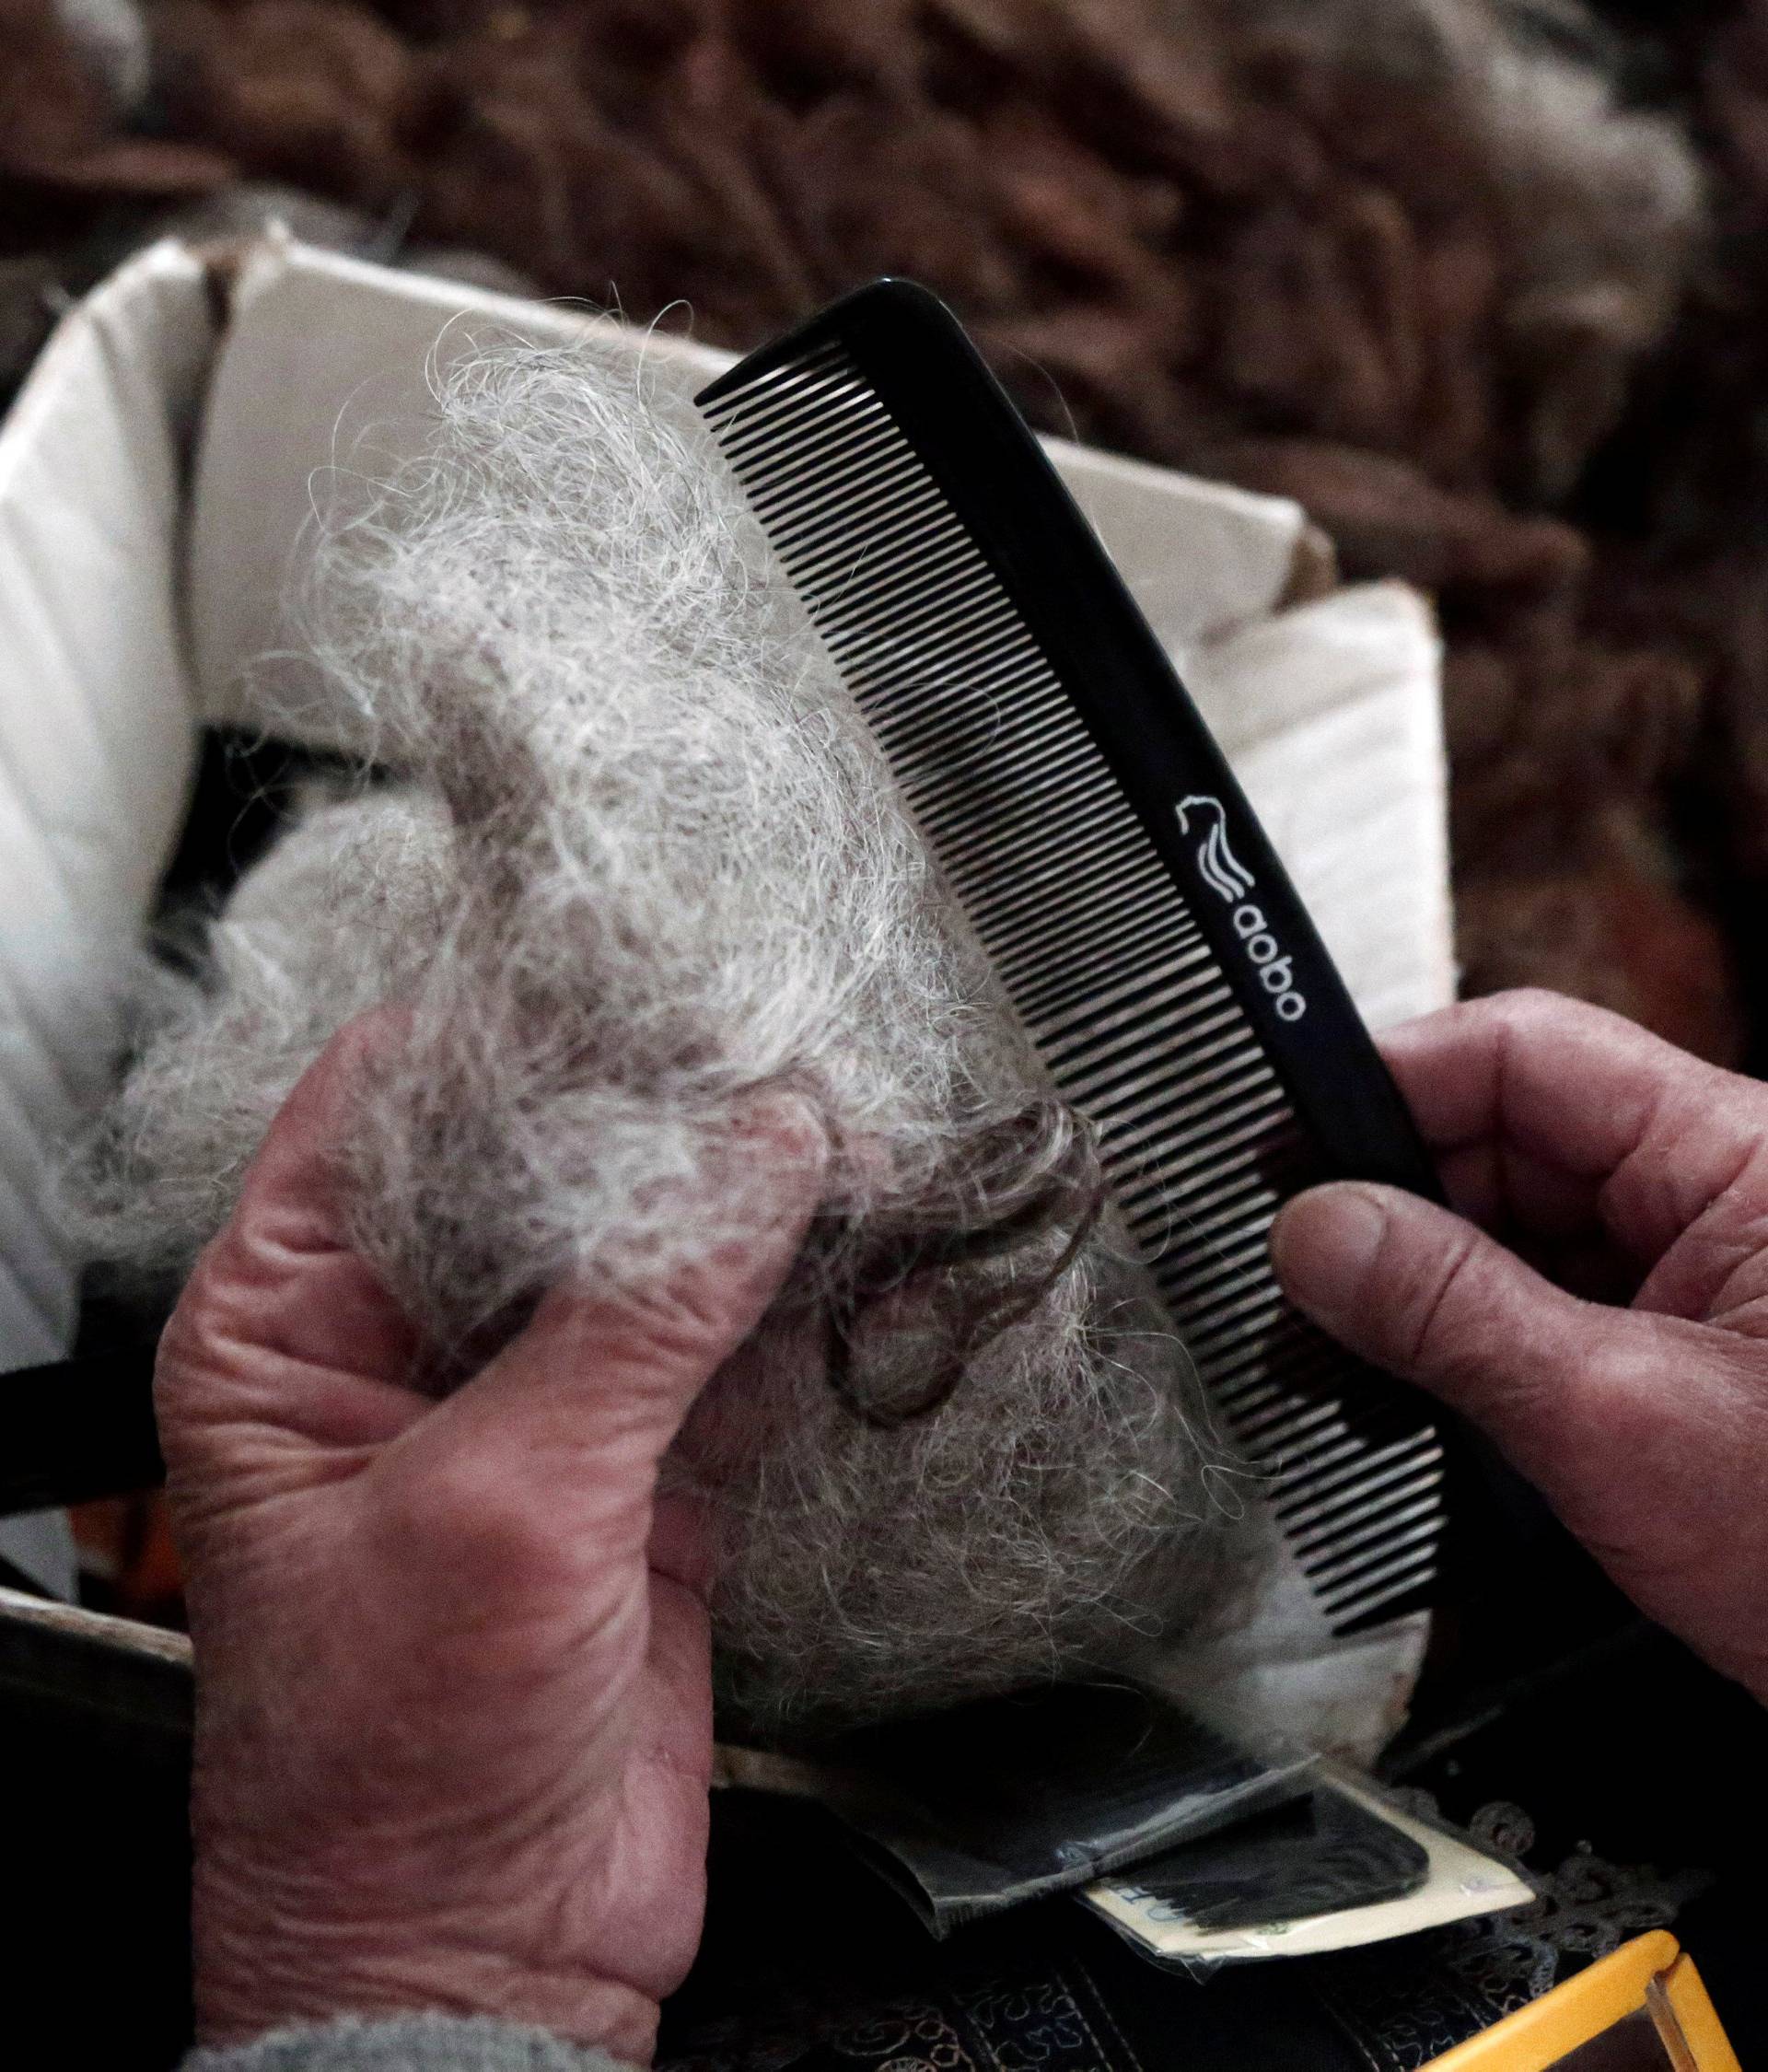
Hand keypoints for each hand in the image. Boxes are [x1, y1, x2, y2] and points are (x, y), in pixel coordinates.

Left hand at [155, 1019, 822, 2057]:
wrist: (486, 1962)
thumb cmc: (389, 1770)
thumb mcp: (503, 1505)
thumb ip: (636, 1316)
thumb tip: (758, 1150)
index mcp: (291, 1325)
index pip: (394, 1105)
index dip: (514, 1028)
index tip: (640, 969)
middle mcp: (406, 1344)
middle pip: (538, 1164)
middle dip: (658, 1108)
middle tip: (773, 1045)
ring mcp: (535, 1404)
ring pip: (648, 1247)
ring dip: (746, 1198)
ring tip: (843, 1128)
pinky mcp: (640, 1469)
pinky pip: (726, 1342)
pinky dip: (799, 1296)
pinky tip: (862, 1243)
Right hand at [1271, 988, 1767, 1706]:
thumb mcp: (1617, 1420)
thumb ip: (1451, 1311)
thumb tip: (1320, 1228)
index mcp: (1740, 1158)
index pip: (1526, 1053)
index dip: (1395, 1081)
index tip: (1294, 1144)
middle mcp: (1720, 1194)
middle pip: (1505, 1139)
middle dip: (1393, 1207)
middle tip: (1304, 1282)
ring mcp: (1699, 1274)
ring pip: (1511, 1227)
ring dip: (1417, 1287)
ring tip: (1344, 1358)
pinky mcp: (1677, 1346)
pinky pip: (1539, 1302)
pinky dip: (1461, 1344)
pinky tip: (1411, 1392)